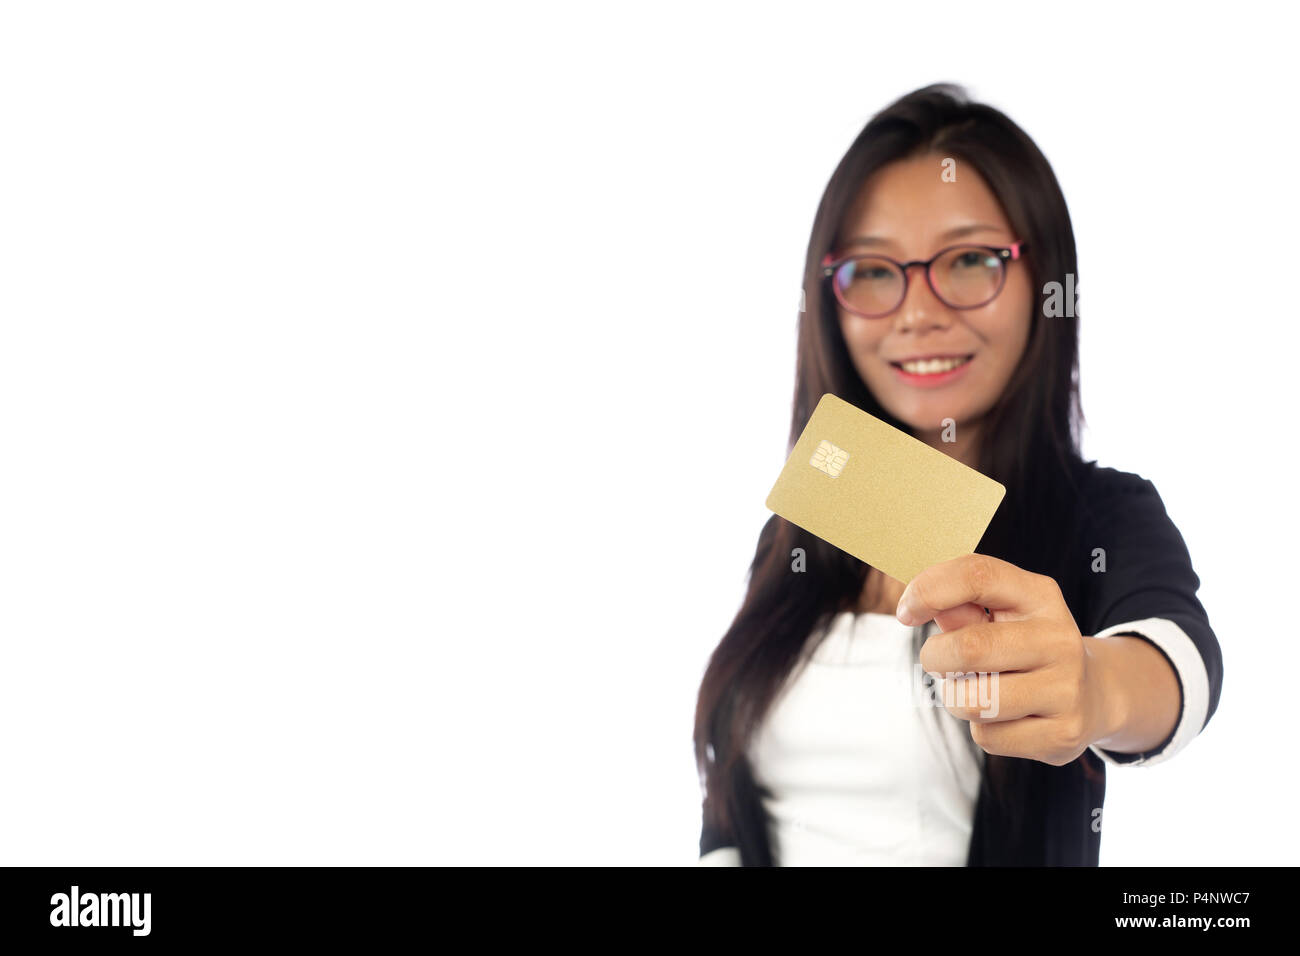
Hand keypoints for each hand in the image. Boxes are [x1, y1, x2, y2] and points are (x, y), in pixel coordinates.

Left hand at [895, 553, 1113, 766]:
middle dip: (935, 658)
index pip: (977, 576)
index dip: (929, 590)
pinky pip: (989, 736)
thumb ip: (958, 604)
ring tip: (976, 688)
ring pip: (972, 701)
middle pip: (969, 648)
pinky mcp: (1063, 733)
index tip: (906, 612)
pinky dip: (982, 729)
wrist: (1092, 694)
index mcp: (1040, 596)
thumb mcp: (1000, 612)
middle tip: (938, 662)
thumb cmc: (1024, 645)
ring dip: (955, 697)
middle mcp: (1059, 639)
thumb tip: (919, 604)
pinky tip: (1006, 717)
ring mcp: (1066, 688)